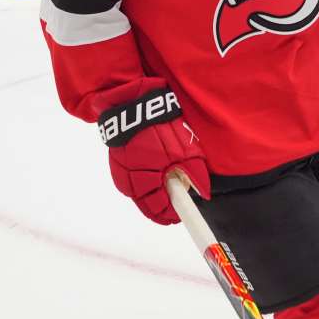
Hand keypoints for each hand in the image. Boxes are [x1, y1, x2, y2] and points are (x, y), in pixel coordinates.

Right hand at [98, 83, 209, 224]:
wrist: (131, 104)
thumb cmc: (159, 126)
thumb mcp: (184, 150)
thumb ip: (194, 174)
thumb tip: (202, 194)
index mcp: (146, 177)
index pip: (159, 210)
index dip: (171, 214)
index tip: (181, 214)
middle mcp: (129, 179)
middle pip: (148, 205)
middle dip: (164, 202)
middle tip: (178, 193)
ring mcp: (120, 172)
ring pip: (139, 194)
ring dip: (153, 192)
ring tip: (166, 178)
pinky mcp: (116, 165)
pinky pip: (132, 182)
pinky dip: (144, 180)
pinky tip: (153, 169)